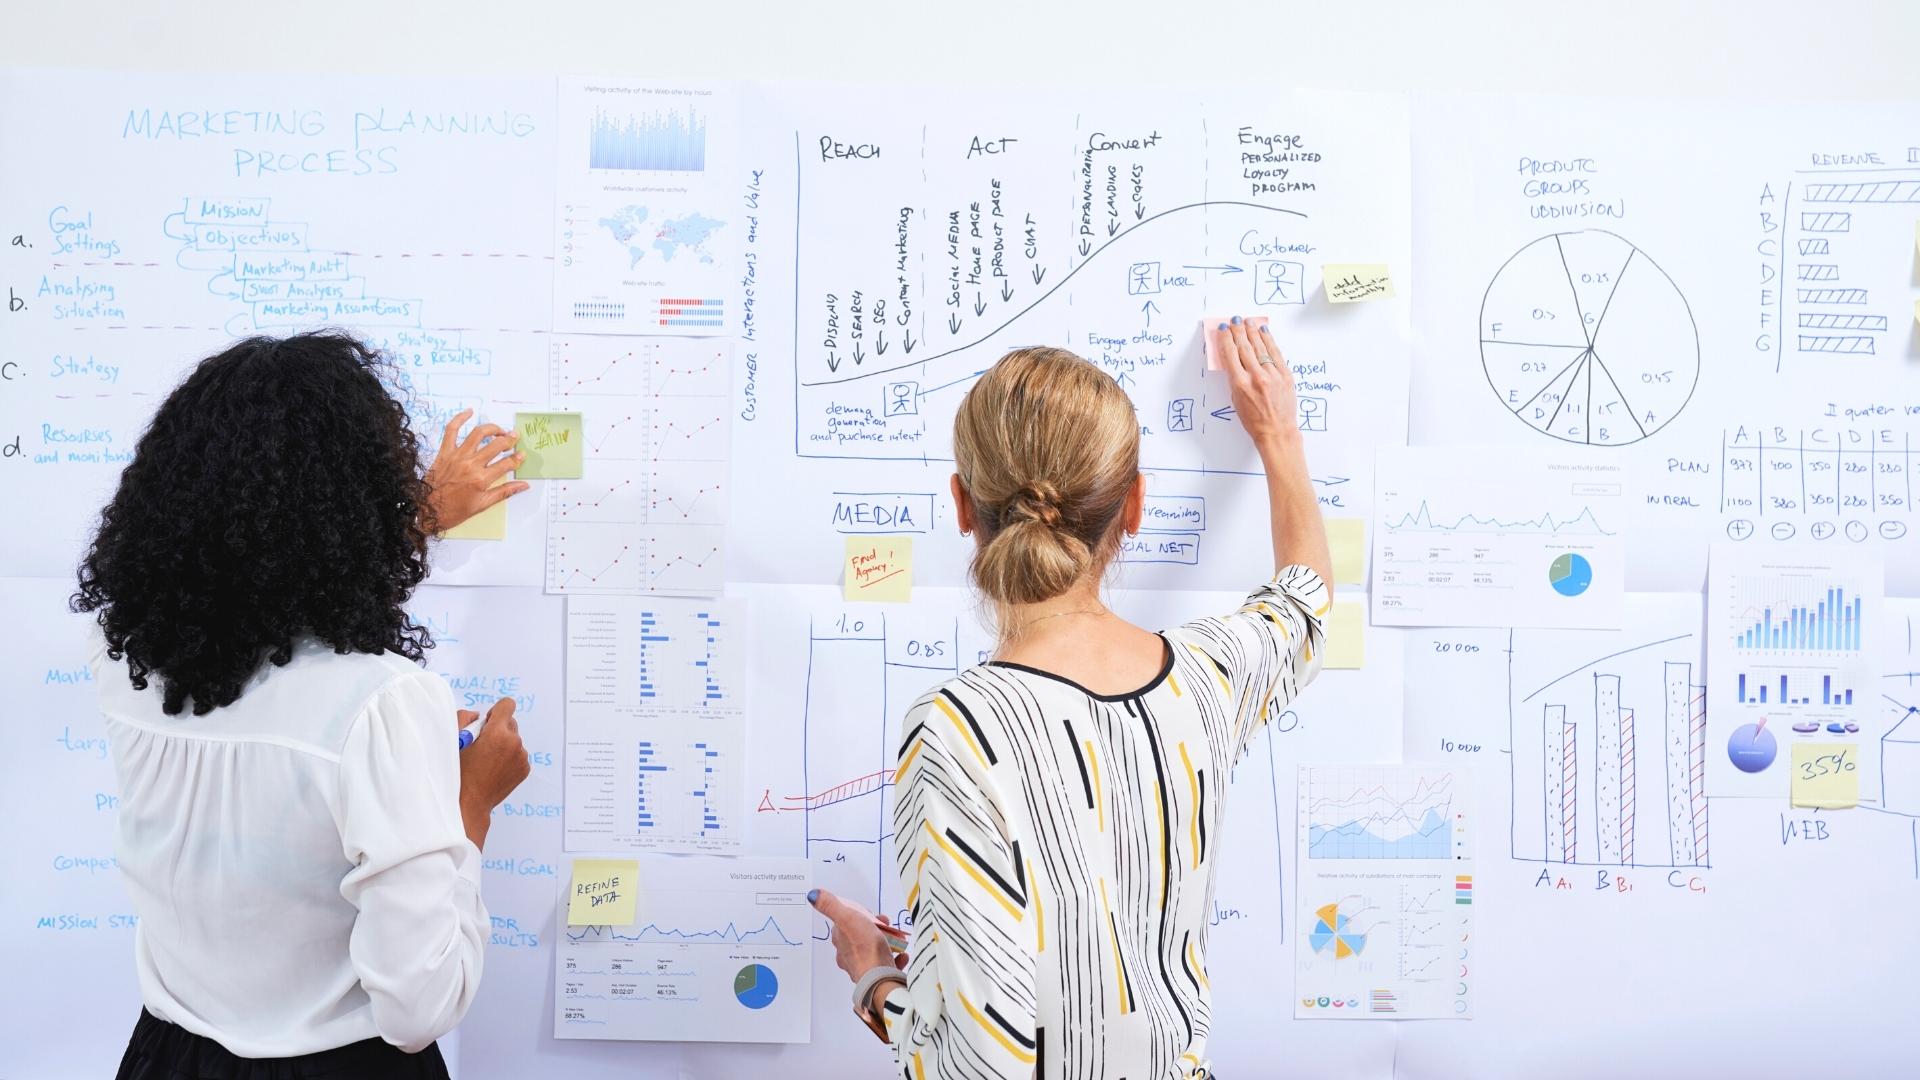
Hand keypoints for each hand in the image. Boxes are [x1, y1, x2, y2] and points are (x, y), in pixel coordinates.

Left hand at [423, 409, 528, 532]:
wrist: (427, 510)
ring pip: (478, 434)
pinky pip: (451, 430)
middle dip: (509, 440)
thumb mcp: (482, 505)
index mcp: (481, 480)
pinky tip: (469, 412)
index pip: (506, 464)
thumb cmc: (454, 511)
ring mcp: (457, 456)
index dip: (517, 458)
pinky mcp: (444, 452)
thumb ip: (504, 492)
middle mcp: (471, 465)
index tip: (522, 455)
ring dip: (492, 428)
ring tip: (499, 430)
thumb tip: (523, 485)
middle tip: (514, 438)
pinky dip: (460, 418)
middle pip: (496, 445)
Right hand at [457, 697, 530, 849]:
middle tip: (481, 744)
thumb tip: (479, 715)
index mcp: (497, 733)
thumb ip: (465, 718)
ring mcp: (521, 757)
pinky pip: (518, 755)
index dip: (496, 711)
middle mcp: (514, 743)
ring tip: (486, 760)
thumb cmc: (457, 772)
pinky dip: (508, 758)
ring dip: (503, 745)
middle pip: (511, 723)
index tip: (488, 721)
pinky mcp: (524, 769)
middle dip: (498, 729)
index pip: (507, 705)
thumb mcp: (454, 739)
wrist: (468, 803)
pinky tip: (493, 769)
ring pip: (514, 740)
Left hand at [809, 889, 902, 983]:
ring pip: (872, 950)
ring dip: (885, 942)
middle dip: (874, 928)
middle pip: (860, 936)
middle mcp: (848, 955)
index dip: (858, 916)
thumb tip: (813, 895)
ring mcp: (862, 966)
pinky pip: (885, 965)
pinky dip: (894, 958)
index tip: (870, 914)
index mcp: (841, 941)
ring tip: (897, 939)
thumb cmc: (864, 947)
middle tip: (886, 924)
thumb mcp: (848, 918)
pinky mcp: (876, 976)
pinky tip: (901, 956)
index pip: (845, 923)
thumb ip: (831, 906)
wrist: (879, 977)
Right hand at [1212, 316, 1299, 451]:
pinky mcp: (1285, 375)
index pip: (1230, 355)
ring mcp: (1273, 375)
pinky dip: (1269, 340)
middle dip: (1238, 331)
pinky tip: (1264, 331)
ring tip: (1248, 321)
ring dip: (1253, 332)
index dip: (1226, 339)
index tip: (1223, 329)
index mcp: (1240, 384)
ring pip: (1260, 347)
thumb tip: (1233, 358)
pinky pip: (1276, 353)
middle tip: (1234, 320)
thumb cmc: (1254, 420)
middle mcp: (1256, 377)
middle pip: (1245, 347)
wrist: (1277, 431)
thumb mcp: (1236, 399)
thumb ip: (1235, 378)